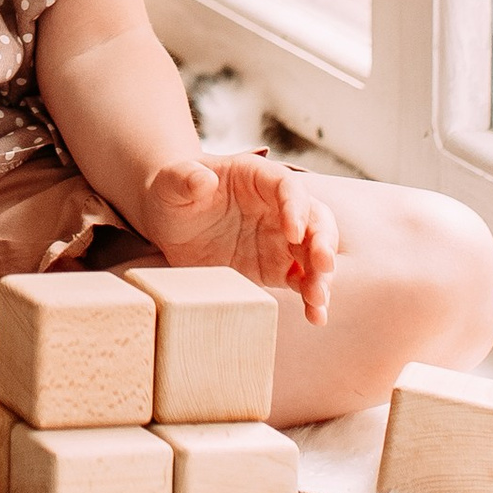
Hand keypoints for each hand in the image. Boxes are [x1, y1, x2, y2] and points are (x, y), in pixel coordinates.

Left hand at [134, 152, 340, 324]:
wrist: (169, 220)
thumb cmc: (174, 191)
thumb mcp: (172, 181)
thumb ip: (186, 178)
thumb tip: (202, 179)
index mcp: (258, 177)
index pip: (288, 187)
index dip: (296, 208)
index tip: (293, 233)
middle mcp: (277, 206)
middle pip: (315, 218)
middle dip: (323, 241)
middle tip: (323, 264)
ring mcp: (280, 239)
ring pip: (314, 253)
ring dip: (322, 275)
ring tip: (318, 299)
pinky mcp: (276, 268)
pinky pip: (302, 281)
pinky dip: (311, 298)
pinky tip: (316, 315)